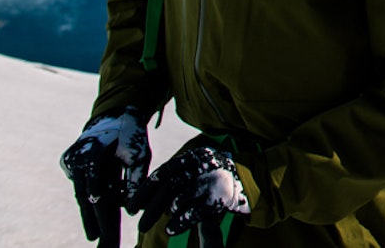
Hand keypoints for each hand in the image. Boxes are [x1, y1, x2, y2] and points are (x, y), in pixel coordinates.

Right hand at [60, 105, 150, 246]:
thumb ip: (136, 179)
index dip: (101, 215)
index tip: (103, 236)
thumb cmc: (131, 133)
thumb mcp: (140, 153)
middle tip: (100, 245)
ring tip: (97, 239)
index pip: (97, 191)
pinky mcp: (70, 163)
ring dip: (91, 215)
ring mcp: (70, 162)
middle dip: (94, 222)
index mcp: (93, 153)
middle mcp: (76, 159)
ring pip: (82, 194)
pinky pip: (83, 186)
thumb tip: (131, 210)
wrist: (115, 113)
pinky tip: (98, 220)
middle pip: (86, 197)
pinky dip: (91, 200)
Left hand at [129, 146, 250, 247]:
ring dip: (166, 214)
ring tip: (161, 225)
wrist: (252, 179)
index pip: (164, 172)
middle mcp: (204, 164)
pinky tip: (172, 229)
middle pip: (169, 187)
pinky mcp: (220, 198)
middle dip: (151, 208)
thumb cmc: (215, 179)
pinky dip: (181, 222)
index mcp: (195, 156)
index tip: (132, 207)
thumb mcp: (197, 171)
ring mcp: (213, 180)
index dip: (145, 191)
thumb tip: (141, 197)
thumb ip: (174, 179)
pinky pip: (195, 212)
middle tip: (141, 225)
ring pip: (181, 199)